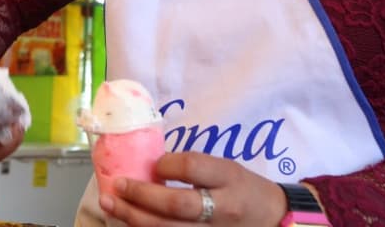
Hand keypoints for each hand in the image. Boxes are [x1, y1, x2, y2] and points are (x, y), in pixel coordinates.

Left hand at [100, 152, 287, 225]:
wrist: (275, 220)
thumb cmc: (244, 189)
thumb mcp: (226, 168)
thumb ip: (193, 167)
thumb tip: (150, 166)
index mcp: (229, 179)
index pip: (193, 167)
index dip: (167, 163)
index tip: (154, 162)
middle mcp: (222, 208)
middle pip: (175, 205)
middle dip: (140, 195)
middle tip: (117, 184)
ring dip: (133, 217)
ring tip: (110, 203)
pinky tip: (128, 222)